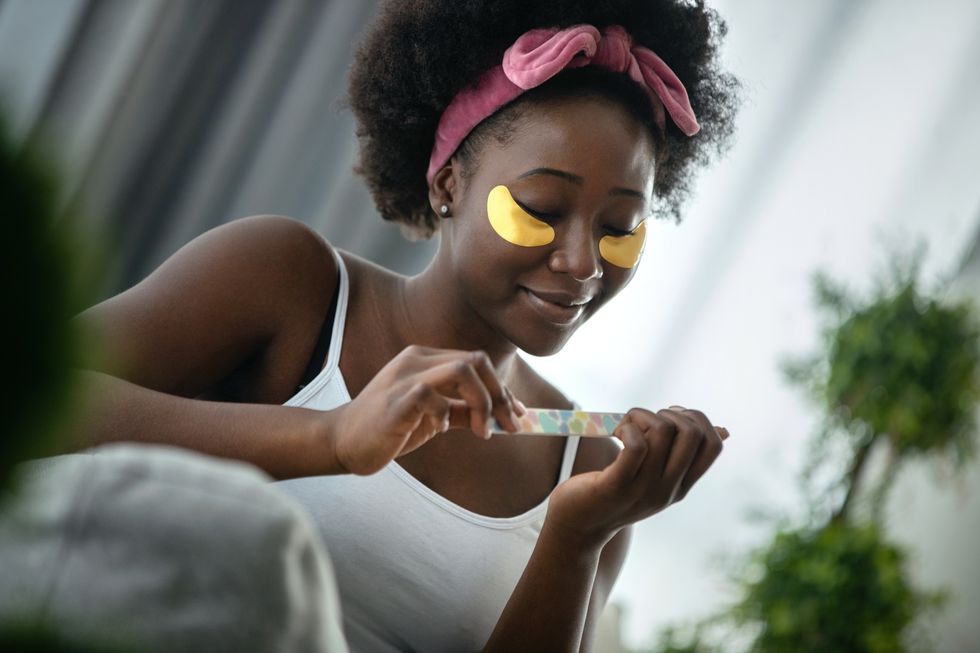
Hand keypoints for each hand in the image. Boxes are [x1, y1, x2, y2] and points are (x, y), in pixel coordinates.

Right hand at [328, 345, 522, 474]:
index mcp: (425, 359)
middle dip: (501, 395)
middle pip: (476, 361)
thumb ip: (462, 411)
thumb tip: (500, 417)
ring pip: (461, 370)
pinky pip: (432, 397)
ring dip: (482, 402)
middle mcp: (416, 360)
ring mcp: (404, 376)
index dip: (503, 389)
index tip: (519, 415)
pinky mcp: (394, 400)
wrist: (342, 441)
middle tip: (510, 426)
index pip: (476, 362)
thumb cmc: (389, 428)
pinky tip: (440, 430)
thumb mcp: (433, 417)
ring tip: (482, 432)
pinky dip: (445, 415)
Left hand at [545, 405, 729, 546]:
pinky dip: (627, 428)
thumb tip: (725, 430)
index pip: (713, 446)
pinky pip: (636, 446)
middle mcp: (668, 489)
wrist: (577, 528)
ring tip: (623, 426)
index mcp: (681, 485)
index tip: (671, 416)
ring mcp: (644, 489)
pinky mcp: (616, 486)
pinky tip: (616, 432)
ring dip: (641, 415)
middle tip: (644, 420)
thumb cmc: (614, 492)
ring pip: (662, 432)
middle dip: (670, 413)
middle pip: (692, 434)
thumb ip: (679, 457)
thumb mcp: (654, 477)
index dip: (697, 420)